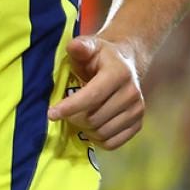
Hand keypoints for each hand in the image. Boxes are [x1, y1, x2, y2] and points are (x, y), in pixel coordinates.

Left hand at [47, 35, 144, 151]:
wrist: (125, 63)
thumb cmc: (100, 56)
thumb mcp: (89, 46)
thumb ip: (80, 47)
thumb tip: (74, 47)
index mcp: (119, 73)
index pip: (92, 96)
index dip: (70, 107)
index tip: (51, 113)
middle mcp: (132, 92)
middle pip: (94, 118)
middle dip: (74, 118)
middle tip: (66, 112)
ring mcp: (137, 109)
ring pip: (102, 132)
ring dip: (85, 129)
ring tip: (78, 117)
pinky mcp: (138, 122)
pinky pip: (113, 142)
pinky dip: (98, 139)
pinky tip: (91, 127)